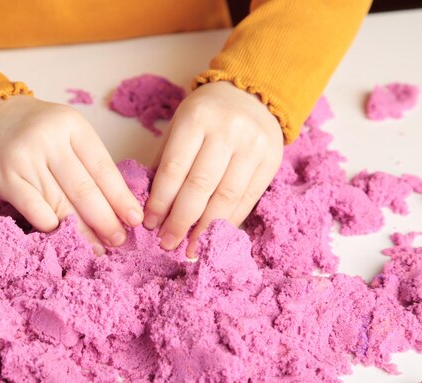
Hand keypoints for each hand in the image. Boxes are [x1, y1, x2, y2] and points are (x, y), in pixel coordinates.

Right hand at [0, 95, 143, 253]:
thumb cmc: (38, 131)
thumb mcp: (68, 133)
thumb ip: (89, 162)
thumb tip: (118, 207)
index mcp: (72, 126)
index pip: (103, 168)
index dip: (121, 198)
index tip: (135, 220)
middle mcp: (49, 140)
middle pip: (84, 189)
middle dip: (106, 220)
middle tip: (119, 240)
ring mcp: (25, 158)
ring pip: (61, 204)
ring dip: (82, 231)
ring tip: (97, 248)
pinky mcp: (5, 177)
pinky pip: (34, 210)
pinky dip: (51, 226)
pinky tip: (65, 238)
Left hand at [144, 81, 283, 257]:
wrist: (253, 94)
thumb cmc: (206, 115)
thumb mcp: (180, 125)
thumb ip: (166, 160)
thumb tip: (150, 206)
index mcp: (197, 118)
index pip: (174, 169)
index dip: (160, 201)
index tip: (149, 224)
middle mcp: (228, 130)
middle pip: (200, 186)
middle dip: (180, 221)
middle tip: (166, 243)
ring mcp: (253, 146)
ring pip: (226, 197)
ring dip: (205, 229)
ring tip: (189, 249)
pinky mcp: (271, 161)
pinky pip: (247, 199)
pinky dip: (228, 221)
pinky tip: (213, 235)